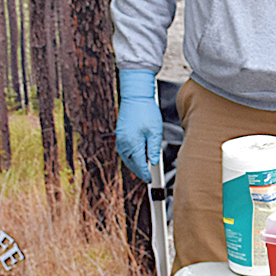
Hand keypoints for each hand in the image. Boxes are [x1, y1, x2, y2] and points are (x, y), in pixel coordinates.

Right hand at [115, 68, 161, 182]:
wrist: (135, 96)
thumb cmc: (146, 111)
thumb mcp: (155, 132)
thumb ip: (153, 149)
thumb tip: (152, 163)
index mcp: (132, 144)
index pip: (139, 165)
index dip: (145, 174)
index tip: (151, 180)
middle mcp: (123, 143)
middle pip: (131, 164)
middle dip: (139, 171)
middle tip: (148, 177)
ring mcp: (120, 139)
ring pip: (127, 158)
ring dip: (134, 164)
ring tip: (143, 168)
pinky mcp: (120, 134)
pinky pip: (124, 150)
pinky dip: (131, 156)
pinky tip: (137, 156)